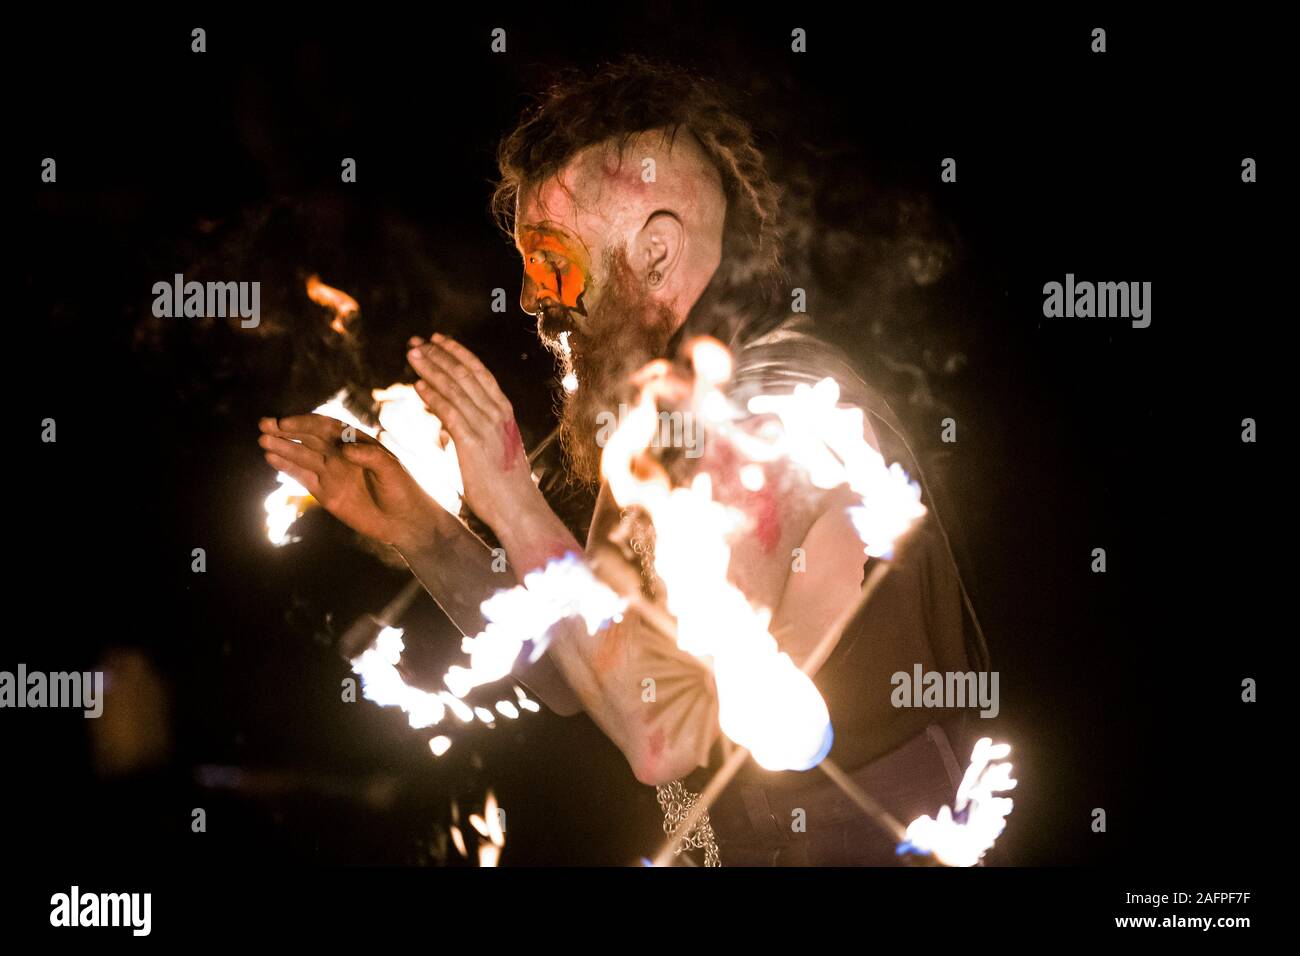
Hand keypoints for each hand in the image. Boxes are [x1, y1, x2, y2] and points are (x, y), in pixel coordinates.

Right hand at [258, 414, 443, 549]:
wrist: (404, 521)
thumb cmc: (402, 490)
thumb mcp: (391, 470)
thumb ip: (370, 457)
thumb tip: (345, 449)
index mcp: (356, 441)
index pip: (326, 426)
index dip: (305, 423)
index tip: (287, 423)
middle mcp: (340, 453)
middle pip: (308, 438)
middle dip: (286, 431)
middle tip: (264, 424)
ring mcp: (331, 472)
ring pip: (301, 456)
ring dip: (282, 447)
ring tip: (262, 439)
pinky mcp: (325, 493)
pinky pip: (303, 477)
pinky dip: (287, 468)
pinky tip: (271, 458)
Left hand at [406, 333, 540, 531]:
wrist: (519, 509)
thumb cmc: (505, 485)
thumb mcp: (494, 448)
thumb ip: (478, 431)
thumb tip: (457, 422)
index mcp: (503, 412)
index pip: (479, 371)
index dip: (456, 352)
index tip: (436, 340)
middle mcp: (497, 413)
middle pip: (464, 373)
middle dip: (438, 354)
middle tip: (415, 341)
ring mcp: (486, 426)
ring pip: (456, 387)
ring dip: (431, 368)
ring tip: (411, 354)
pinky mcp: (473, 443)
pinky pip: (450, 412)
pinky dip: (433, 396)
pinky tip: (417, 385)